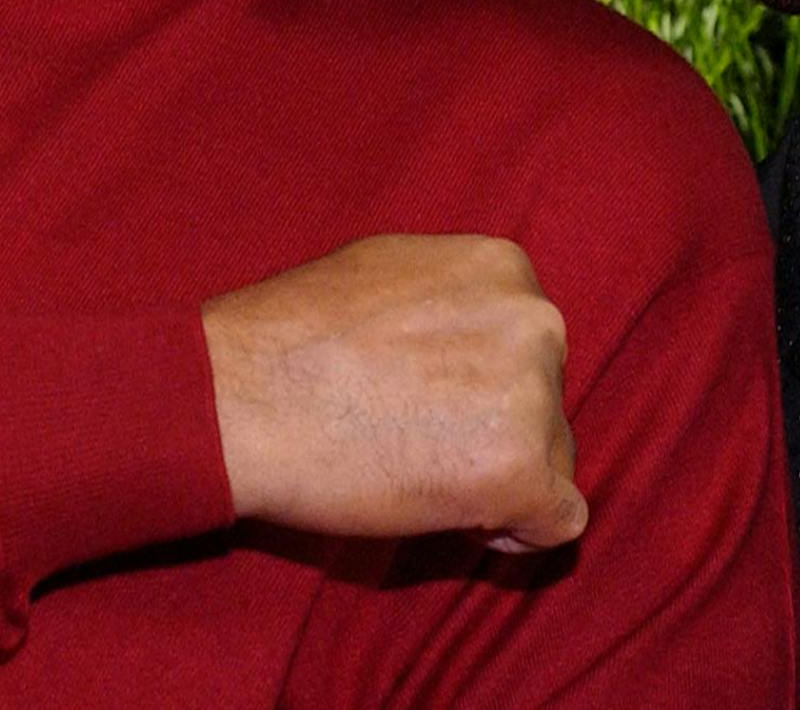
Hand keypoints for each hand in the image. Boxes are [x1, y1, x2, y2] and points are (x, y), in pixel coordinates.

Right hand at [201, 234, 584, 551]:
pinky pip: (559, 520)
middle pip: (546, 398)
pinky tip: (464, 520)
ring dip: (499, 477)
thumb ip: (448, 300)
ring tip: (418, 473)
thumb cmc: (290, 338)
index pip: (529, 343)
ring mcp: (531, 396)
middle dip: (495, 428)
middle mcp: (535, 321)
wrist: (240, 398)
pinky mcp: (519, 471)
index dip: (482, 386)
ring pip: (552, 457)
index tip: (429, 404)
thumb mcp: (387, 273)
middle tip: (415, 443)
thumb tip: (470, 335)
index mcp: (504, 268)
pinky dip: (519, 532)